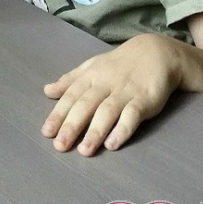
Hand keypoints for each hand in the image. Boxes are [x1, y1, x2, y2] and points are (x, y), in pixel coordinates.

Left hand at [41, 34, 181, 156]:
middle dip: (72, 125)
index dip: (59, 114)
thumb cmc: (119, 64)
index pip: (72, 95)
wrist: (156, 52)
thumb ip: (70, 80)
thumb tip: (47, 91)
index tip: (46, 132)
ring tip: (84, 150)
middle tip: (60, 145)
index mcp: (91, 76)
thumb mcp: (93, 66)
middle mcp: (105, 84)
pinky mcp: (144, 99)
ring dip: (95, 131)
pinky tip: (113, 144)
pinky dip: (123, 129)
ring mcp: (125, 92)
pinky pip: (132, 115)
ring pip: (107, 111)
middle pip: (86, 105)